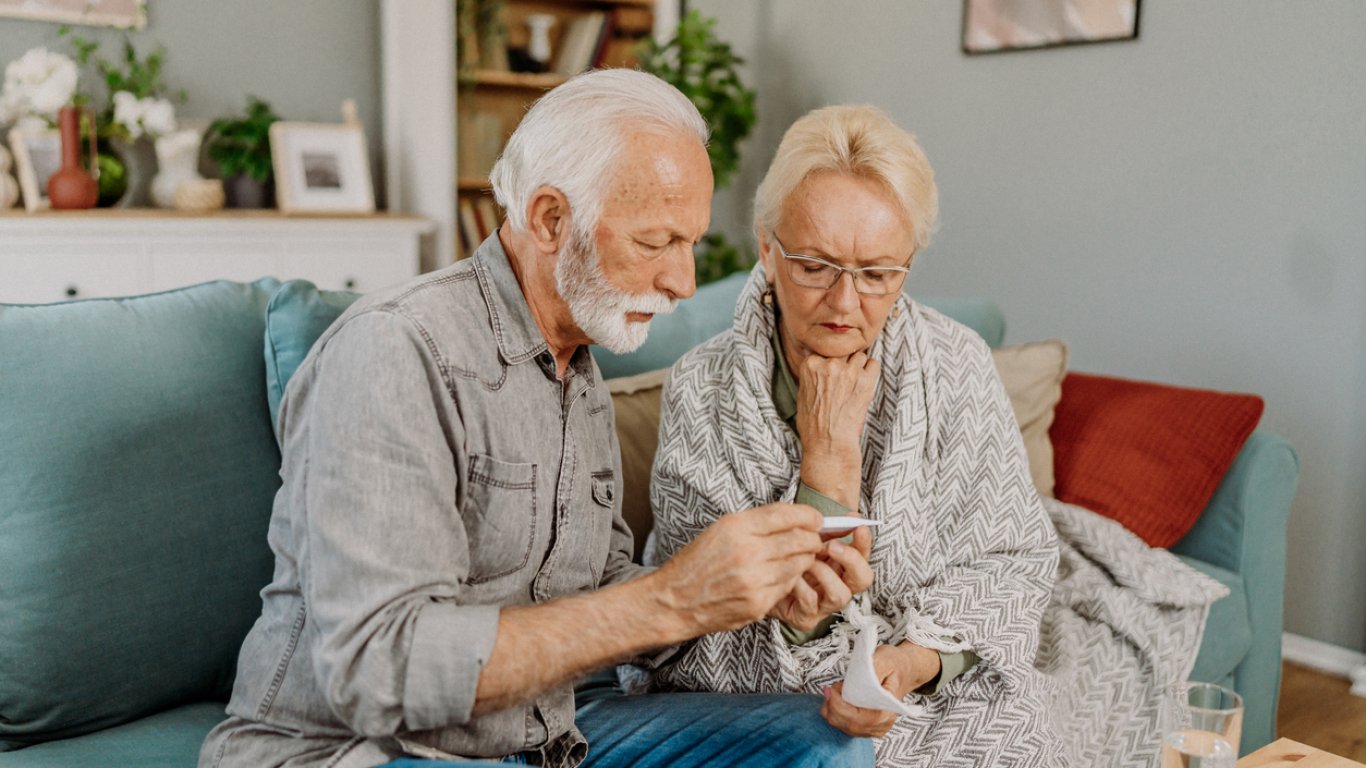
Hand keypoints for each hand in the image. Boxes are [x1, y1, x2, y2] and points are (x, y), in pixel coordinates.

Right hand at [653, 503, 823, 636]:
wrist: (674, 601)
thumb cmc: (697, 564)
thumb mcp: (720, 530)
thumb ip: (756, 523)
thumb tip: (794, 518)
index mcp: (736, 528)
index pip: (786, 515)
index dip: (808, 515)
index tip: (816, 518)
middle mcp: (747, 552)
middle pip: (799, 539)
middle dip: (813, 538)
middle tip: (814, 538)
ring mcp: (754, 580)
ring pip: (799, 563)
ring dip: (805, 559)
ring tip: (799, 556)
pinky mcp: (759, 603)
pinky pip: (789, 585)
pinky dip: (791, 578)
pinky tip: (782, 574)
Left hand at [768, 526, 873, 630]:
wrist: (756, 583)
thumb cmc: (783, 560)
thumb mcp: (805, 542)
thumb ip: (827, 532)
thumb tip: (848, 517)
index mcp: (841, 568)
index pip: (863, 557)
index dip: (864, 542)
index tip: (857, 526)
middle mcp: (838, 587)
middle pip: (863, 579)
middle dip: (851, 559)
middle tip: (832, 546)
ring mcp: (824, 606)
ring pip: (841, 595)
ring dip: (824, 573)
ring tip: (807, 561)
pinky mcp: (806, 618)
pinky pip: (811, 600)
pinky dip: (801, 585)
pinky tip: (791, 576)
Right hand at [794, 351, 879, 452]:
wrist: (829, 443)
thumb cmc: (813, 423)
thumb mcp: (802, 393)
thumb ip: (810, 373)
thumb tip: (811, 354)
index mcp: (810, 365)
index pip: (825, 350)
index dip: (829, 361)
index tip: (832, 374)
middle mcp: (830, 364)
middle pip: (842, 351)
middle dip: (844, 361)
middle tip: (844, 378)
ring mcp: (849, 371)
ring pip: (859, 355)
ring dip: (858, 365)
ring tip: (854, 382)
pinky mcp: (866, 380)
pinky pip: (873, 363)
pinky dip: (870, 371)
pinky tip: (864, 384)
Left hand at [819, 643, 940, 737]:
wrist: (903, 670)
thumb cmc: (894, 664)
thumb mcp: (884, 660)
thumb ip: (869, 672)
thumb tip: (854, 681)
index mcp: (887, 712)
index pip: (857, 718)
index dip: (839, 705)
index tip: (831, 688)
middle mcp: (881, 725)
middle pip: (846, 723)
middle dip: (832, 704)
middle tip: (833, 686)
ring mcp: (872, 729)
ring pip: (840, 725)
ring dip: (831, 707)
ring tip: (838, 689)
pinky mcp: (864, 727)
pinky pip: (841, 724)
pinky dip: (833, 711)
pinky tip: (838, 697)